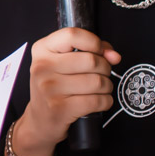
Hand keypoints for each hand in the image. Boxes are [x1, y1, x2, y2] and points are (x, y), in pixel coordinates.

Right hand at [18, 28, 120, 155]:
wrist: (40, 120)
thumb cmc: (55, 88)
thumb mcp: (63, 63)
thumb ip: (90, 51)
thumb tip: (114, 55)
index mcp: (42, 50)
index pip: (72, 35)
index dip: (94, 42)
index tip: (100, 51)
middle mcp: (42, 67)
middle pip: (91, 60)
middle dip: (105, 69)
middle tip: (100, 75)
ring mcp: (49, 88)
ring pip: (97, 81)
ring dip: (107, 87)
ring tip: (99, 89)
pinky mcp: (60, 108)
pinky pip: (97, 100)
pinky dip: (105, 102)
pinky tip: (99, 101)